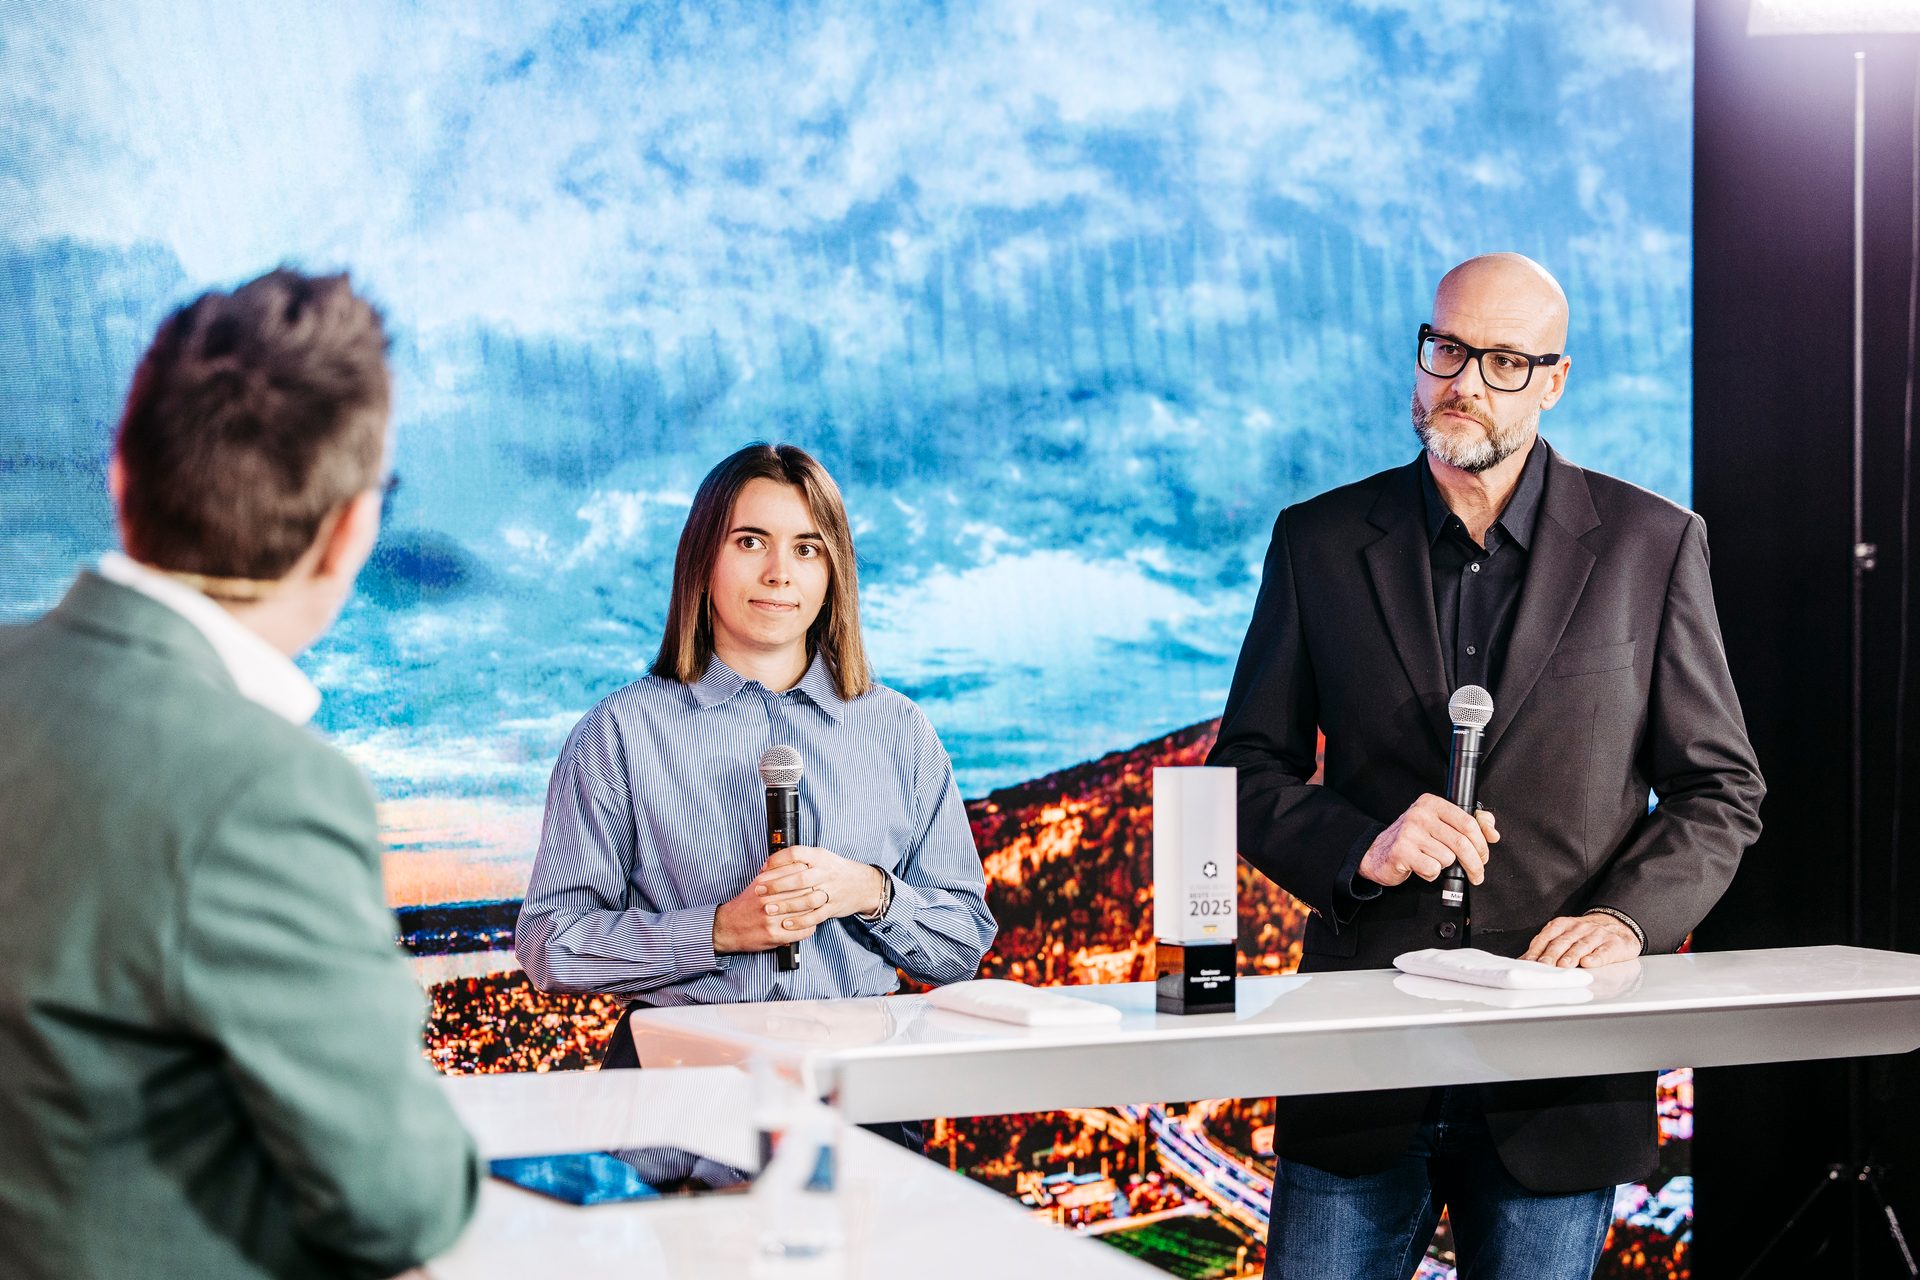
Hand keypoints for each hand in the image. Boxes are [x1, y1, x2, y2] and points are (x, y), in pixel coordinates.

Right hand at [713, 857, 820, 953]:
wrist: (727, 927)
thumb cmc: (746, 904)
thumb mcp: (758, 882)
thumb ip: (776, 872)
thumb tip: (798, 862)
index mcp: (765, 883)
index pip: (797, 874)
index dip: (810, 875)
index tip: (815, 877)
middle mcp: (768, 900)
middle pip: (804, 892)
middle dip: (816, 892)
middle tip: (822, 893)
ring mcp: (771, 919)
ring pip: (807, 912)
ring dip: (815, 911)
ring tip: (817, 909)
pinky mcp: (774, 936)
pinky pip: (803, 931)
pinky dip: (810, 927)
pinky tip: (809, 924)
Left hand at [749, 845, 887, 926]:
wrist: (863, 885)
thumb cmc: (835, 870)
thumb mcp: (820, 857)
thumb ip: (799, 860)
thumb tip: (769, 864)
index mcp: (820, 857)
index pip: (796, 853)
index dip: (777, 861)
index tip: (763, 869)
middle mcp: (826, 872)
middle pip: (799, 877)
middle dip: (776, 885)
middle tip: (759, 891)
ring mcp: (831, 891)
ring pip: (806, 899)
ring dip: (786, 905)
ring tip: (769, 909)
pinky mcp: (833, 907)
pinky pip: (816, 916)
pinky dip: (800, 922)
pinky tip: (787, 924)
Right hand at [1358, 795, 1497, 887]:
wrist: (1379, 853)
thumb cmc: (1414, 839)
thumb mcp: (1441, 824)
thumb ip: (1471, 823)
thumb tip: (1492, 833)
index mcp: (1432, 803)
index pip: (1468, 822)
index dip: (1482, 843)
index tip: (1484, 856)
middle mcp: (1419, 814)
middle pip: (1461, 843)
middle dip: (1474, 863)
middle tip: (1477, 873)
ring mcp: (1409, 832)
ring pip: (1448, 857)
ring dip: (1445, 866)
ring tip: (1433, 861)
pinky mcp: (1402, 851)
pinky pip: (1432, 868)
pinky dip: (1431, 873)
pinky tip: (1421, 866)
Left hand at [1522, 913, 1641, 967]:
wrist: (1619, 925)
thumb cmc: (1585, 935)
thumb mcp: (1565, 935)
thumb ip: (1546, 946)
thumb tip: (1524, 961)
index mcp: (1564, 925)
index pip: (1547, 936)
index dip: (1537, 949)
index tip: (1529, 962)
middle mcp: (1580, 928)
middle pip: (1562, 942)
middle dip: (1551, 955)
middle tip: (1543, 966)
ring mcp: (1597, 935)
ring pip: (1582, 946)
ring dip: (1571, 956)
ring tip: (1563, 966)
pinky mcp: (1614, 945)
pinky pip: (1604, 951)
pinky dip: (1596, 957)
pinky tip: (1588, 963)